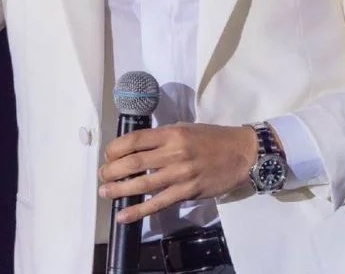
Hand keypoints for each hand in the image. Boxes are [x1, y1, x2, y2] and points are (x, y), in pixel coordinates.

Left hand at [98, 123, 257, 223]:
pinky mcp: (188, 192)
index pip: (135, 139)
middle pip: (134, 162)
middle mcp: (174, 152)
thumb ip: (162, 138)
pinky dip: (138, 210)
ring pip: (142, 183)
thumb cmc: (212, 138)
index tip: (107, 154)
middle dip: (112, 170)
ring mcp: (181, 174)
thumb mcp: (185, 128)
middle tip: (102, 175)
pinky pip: (158, 203)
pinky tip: (123, 215)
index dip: (115, 148)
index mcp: (171, 133)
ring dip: (119, 190)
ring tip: (105, 192)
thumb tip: (135, 148)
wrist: (241, 153)